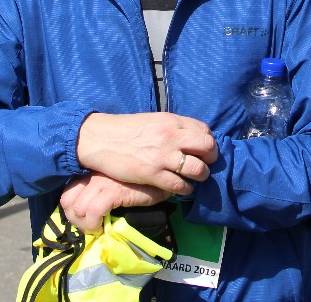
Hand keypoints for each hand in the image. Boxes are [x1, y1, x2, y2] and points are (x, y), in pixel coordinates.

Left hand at [60, 173, 171, 232]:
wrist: (161, 175)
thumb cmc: (139, 181)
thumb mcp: (115, 183)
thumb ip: (101, 192)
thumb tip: (88, 215)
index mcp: (91, 174)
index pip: (66, 195)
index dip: (70, 213)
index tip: (83, 222)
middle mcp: (93, 176)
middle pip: (67, 204)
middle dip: (76, 222)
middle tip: (90, 229)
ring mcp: (102, 182)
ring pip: (78, 209)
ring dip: (85, 226)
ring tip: (97, 230)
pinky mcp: (114, 191)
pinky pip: (94, 211)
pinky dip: (94, 224)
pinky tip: (103, 229)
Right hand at [76, 112, 216, 193]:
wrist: (100, 139)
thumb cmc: (125, 129)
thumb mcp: (153, 120)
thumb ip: (172, 127)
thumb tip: (189, 138)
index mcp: (171, 121)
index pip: (204, 130)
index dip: (208, 142)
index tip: (204, 149)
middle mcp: (171, 136)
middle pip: (207, 147)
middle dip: (211, 158)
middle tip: (205, 164)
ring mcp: (163, 156)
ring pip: (198, 169)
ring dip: (201, 175)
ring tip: (195, 178)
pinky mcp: (152, 174)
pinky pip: (180, 185)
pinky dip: (185, 189)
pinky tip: (182, 188)